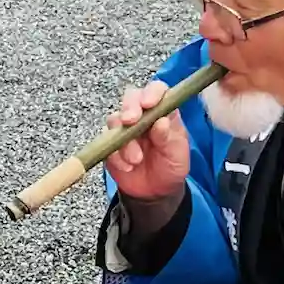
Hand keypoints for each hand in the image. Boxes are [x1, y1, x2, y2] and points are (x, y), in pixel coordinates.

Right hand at [105, 79, 189, 200]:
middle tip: (130, 122)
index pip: (157, 90)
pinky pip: (106, 144)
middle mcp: (142, 115)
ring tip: (136, 160)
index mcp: (163, 111)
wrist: (155, 192)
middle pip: (131, 98)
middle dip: (129, 108)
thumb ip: (169, 138)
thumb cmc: (171, 167)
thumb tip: (161, 122)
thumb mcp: (177, 154)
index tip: (149, 103)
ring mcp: (124, 129)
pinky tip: (127, 167)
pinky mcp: (110, 145)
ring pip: (115, 121)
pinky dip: (116, 156)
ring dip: (124, 140)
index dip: (152, 93)